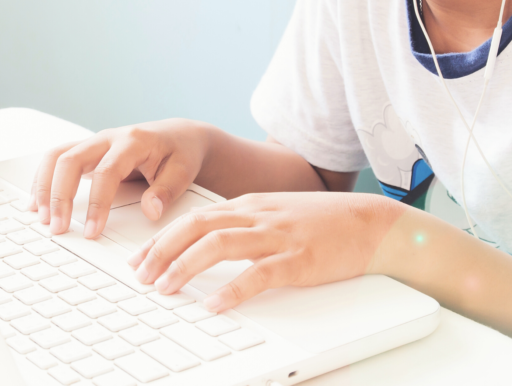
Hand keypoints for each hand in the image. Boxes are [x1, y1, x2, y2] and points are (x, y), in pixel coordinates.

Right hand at [28, 119, 211, 237]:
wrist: (179, 135)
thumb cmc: (180, 153)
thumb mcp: (184, 170)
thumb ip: (167, 190)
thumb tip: (150, 210)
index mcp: (133, 142)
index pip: (106, 173)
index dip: (96, 203)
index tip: (91, 231)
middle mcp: (108, 138)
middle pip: (70, 159)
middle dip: (59, 195)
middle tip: (56, 227)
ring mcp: (95, 143)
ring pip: (56, 155)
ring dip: (44, 186)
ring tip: (40, 216)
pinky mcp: (87, 151)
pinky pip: (56, 159)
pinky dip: (43, 179)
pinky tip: (37, 202)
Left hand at [126, 192, 404, 311]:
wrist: (372, 223)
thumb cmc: (325, 223)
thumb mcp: (276, 215)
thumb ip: (244, 226)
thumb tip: (207, 245)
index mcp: (249, 206)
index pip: (193, 217)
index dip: (161, 238)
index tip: (139, 258)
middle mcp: (257, 216)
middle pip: (196, 226)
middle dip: (162, 251)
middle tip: (140, 274)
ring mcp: (277, 236)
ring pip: (218, 245)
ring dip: (185, 266)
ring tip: (165, 287)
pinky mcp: (299, 259)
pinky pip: (259, 274)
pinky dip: (232, 289)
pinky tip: (215, 304)